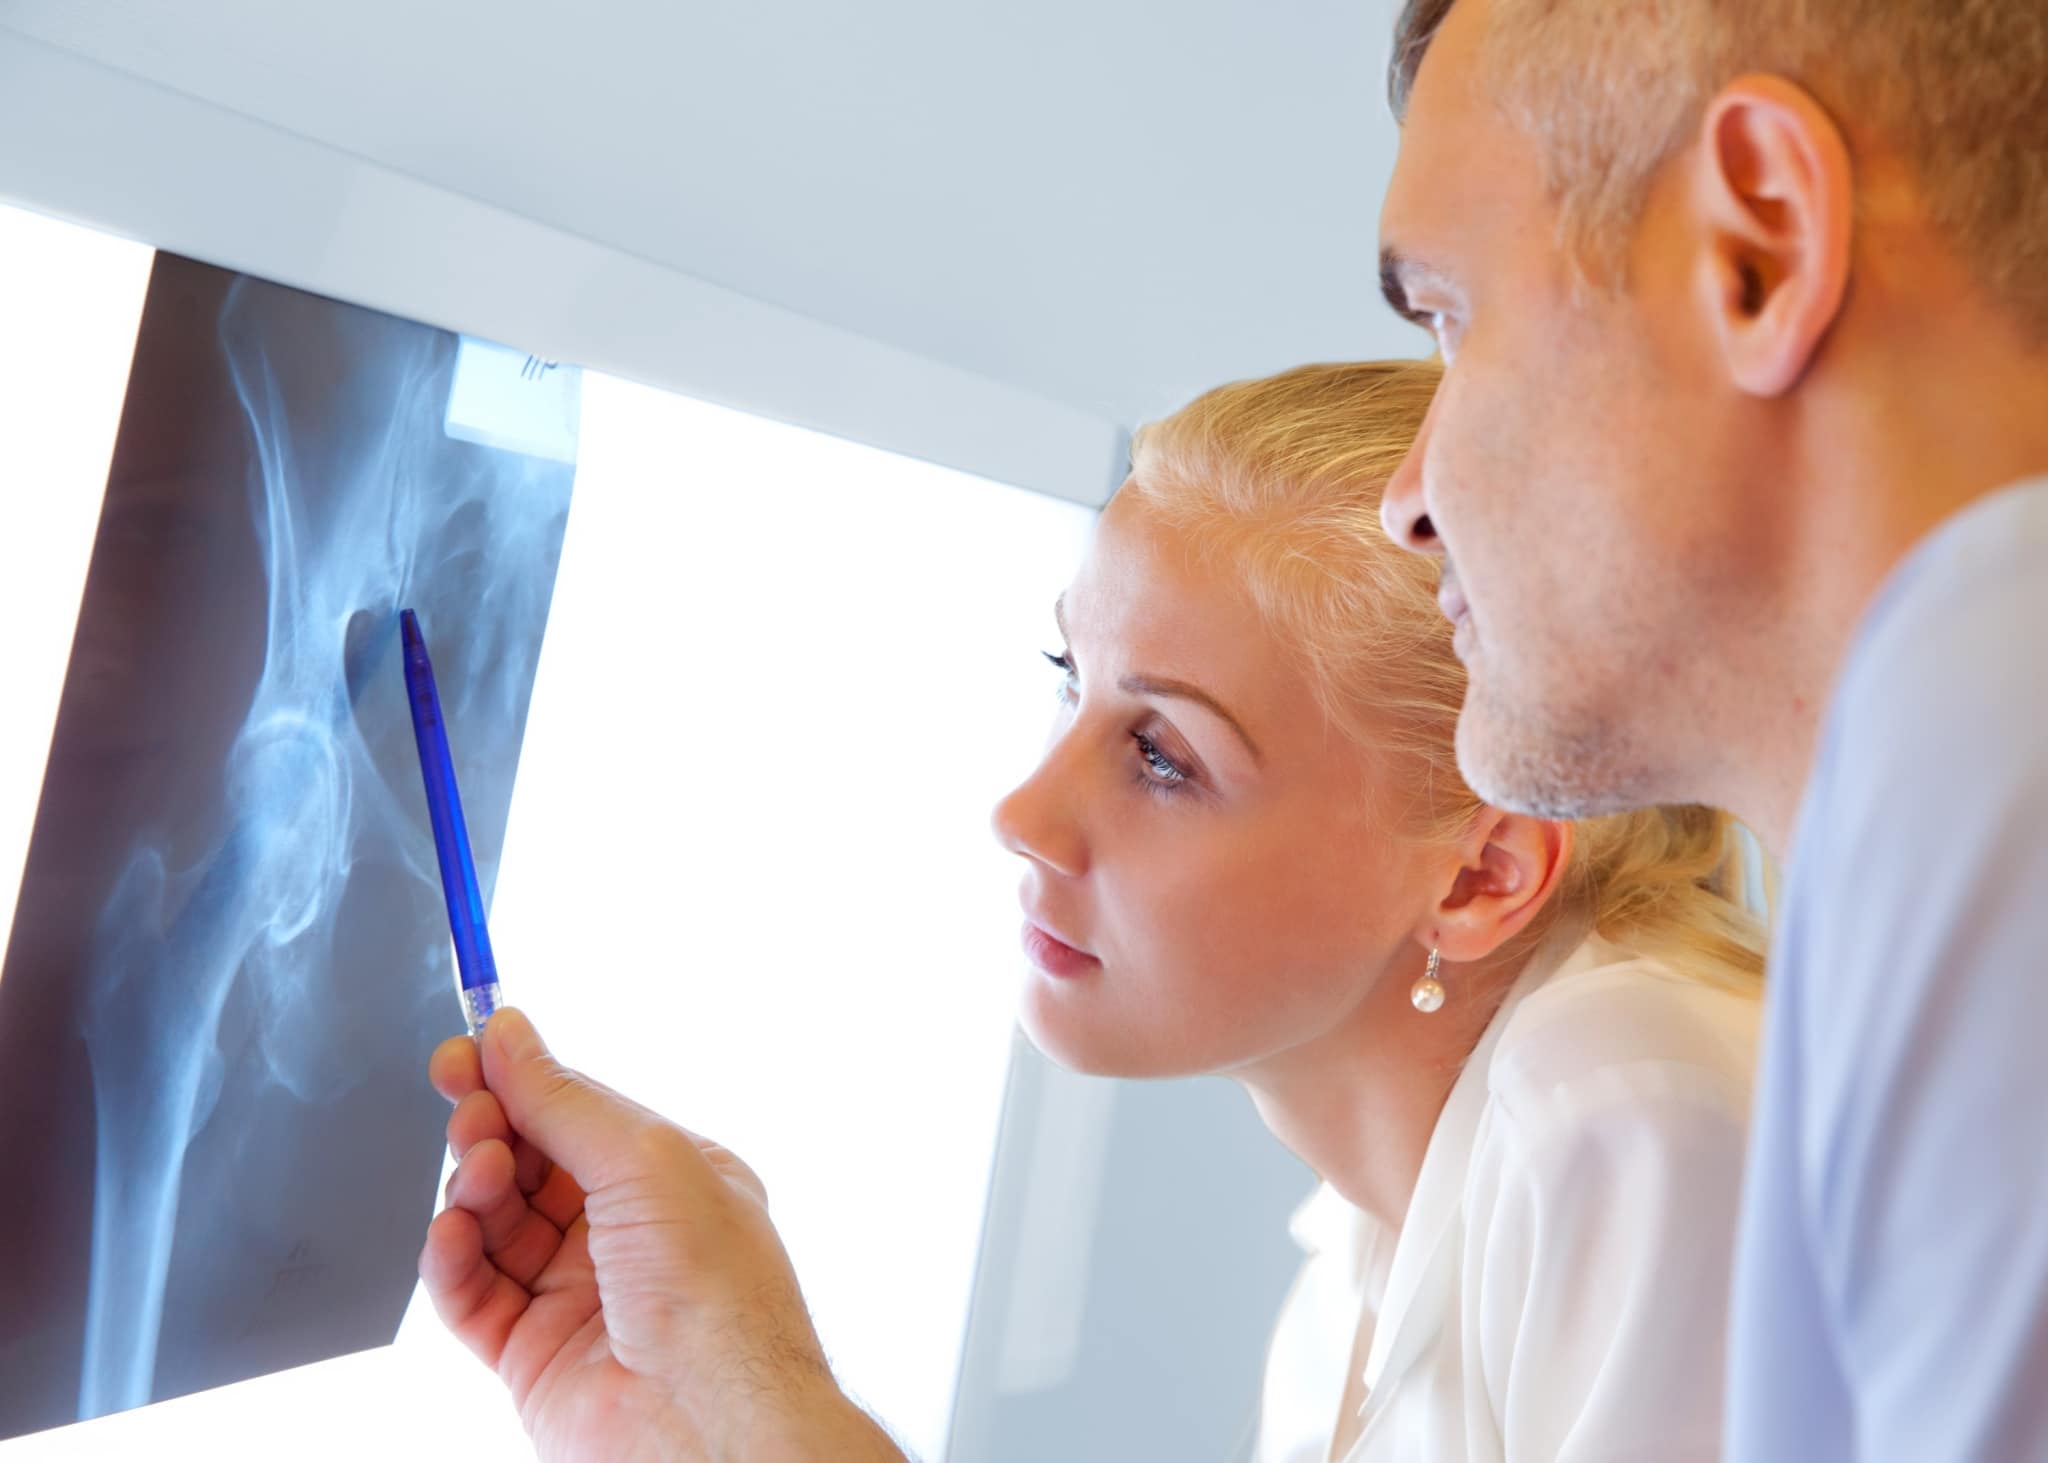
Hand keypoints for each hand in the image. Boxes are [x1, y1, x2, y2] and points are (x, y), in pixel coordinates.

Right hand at [419, 1008, 905, 1461]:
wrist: (711, 1424)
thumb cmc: (713, 1291)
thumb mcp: (644, 1160)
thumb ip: (564, 1100)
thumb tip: (510, 1034)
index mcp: (670, 1179)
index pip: (579, 1113)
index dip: (519, 1080)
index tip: (464, 1051)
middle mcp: (624, 1233)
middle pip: (529, 1162)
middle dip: (490, 1129)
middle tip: (467, 1110)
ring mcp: (576, 1293)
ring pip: (493, 1222)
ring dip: (474, 1189)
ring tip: (482, 1175)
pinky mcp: (531, 1353)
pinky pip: (469, 1292)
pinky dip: (452, 1259)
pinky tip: (453, 1233)